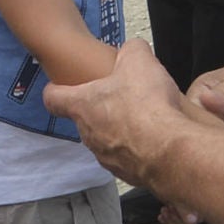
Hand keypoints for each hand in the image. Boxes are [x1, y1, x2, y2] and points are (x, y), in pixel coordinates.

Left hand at [43, 39, 186, 186]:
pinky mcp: (128, 173)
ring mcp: (107, 157)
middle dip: (102, 109)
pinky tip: (158, 139)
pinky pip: (129, 158)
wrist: (169, 152)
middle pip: (85, 119)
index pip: (53, 99)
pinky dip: (140, 149)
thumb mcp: (139, 60)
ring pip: (108, 140)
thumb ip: (131, 50)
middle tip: (123, 98)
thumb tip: (133, 49)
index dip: (56, 90)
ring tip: (146, 119)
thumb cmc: (147, 108)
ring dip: (122, 130)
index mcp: (83, 106)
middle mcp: (89, 134)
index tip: (60, 86)